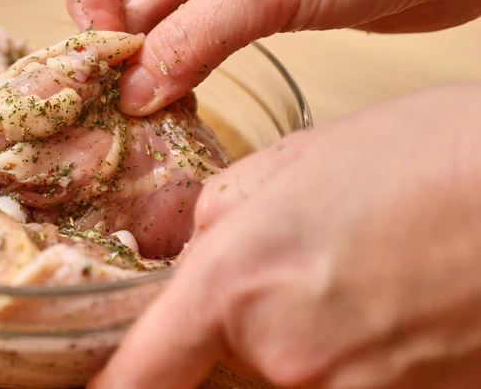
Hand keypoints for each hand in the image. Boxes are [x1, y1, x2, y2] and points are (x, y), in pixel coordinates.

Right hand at [67, 0, 480, 114]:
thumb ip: (194, 39)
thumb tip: (136, 90)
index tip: (105, 52)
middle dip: (128, 46)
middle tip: (126, 103)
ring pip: (171, 21)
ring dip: (159, 66)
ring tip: (152, 112)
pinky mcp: (261, 3)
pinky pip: (206, 38)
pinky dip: (193, 69)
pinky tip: (183, 100)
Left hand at [88, 82, 480, 388]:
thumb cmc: (424, 160)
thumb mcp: (291, 164)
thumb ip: (218, 220)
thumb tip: (190, 254)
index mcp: (236, 286)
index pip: (139, 376)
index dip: (110, 386)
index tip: (101, 387)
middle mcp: (285, 361)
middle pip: (225, 371)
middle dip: (239, 334)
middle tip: (298, 278)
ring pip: (290, 379)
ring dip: (308, 341)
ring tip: (356, 281)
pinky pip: (350, 386)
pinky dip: (357, 354)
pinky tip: (389, 305)